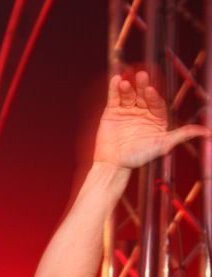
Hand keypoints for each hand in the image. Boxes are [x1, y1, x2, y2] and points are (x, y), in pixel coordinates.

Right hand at [93, 71, 208, 169]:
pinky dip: (114, 89)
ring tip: (125, 83)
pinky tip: (116, 79)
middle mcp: (143, 112)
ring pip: (129, 96)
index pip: (157, 103)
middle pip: (143, 96)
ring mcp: (127, 111)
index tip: (150, 90)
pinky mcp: (112, 112)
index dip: (154, 97)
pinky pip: (114, 98)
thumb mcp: (163, 144)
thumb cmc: (139, 156)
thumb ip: (183, 135)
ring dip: (127, 88)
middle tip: (142, 75)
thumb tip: (207, 132)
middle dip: (142, 86)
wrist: (114, 163)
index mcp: (156, 118)